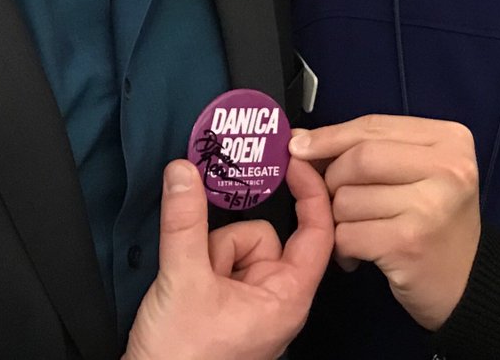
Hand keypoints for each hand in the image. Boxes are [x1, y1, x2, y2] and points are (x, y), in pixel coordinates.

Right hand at [123, 159, 332, 359]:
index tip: (293, 159)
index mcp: (287, 298)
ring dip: (208, 255)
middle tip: (205, 262)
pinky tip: (185, 287)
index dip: (311, 192)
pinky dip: (200, 263)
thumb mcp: (183, 280)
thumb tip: (184, 170)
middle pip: (263, 235)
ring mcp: (250, 302)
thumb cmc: (182, 359)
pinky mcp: (226, 304)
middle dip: (227, 240)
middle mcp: (275, 298)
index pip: (317, 232)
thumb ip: (185, 222)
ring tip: (190, 286)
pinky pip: (219, 261)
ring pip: (235, 244)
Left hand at [289, 116, 479, 330]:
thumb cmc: (434, 220)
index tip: (298, 144)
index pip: (373, 126)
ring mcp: (429, 206)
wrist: (468, 284)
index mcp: (449, 139)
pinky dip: (342, 246)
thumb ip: (369, 148)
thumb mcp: (416, 171)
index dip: (330, 136)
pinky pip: (348, 234)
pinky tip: (357, 254)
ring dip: (338, 219)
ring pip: (347, 198)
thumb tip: (301, 138)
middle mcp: (447, 168)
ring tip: (358, 230)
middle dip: (332, 179)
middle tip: (334, 200)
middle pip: (358, 158)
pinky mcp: (409, 243)